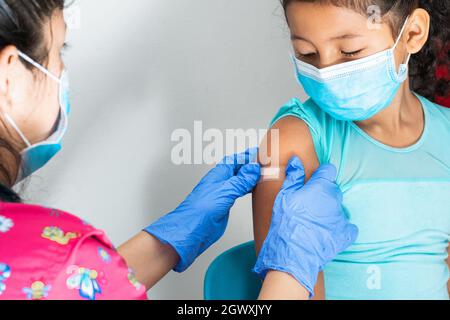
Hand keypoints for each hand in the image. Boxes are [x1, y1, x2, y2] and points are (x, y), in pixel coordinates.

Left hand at [145, 148, 260, 271]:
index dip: (246, 155)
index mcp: (219, 173)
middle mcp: (220, 181)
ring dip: (249, 177)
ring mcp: (222, 193)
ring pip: (239, 180)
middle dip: (249, 165)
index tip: (258, 152)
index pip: (235, 159)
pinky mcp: (224, 204)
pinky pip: (238, 192)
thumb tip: (254, 168)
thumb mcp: (226, 190)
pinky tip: (253, 190)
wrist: (193, 228)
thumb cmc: (201, 208)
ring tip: (262, 174)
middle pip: (237, 169)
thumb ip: (242, 180)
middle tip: (264, 163)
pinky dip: (247, 189)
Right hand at [253, 157, 357, 296]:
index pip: (328, 170)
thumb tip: (296, 161)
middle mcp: (334, 199)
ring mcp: (341, 217)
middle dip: (323, 193)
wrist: (292, 254)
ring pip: (338, 207)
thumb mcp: (284, 196)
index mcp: (320, 187)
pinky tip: (329, 232)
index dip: (321, 173)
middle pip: (333, 189)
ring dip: (329, 211)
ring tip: (314, 222)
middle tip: (308, 204)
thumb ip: (293, 177)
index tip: (314, 179)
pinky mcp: (344, 234)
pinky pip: (348, 227)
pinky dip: (341, 228)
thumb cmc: (285, 224)